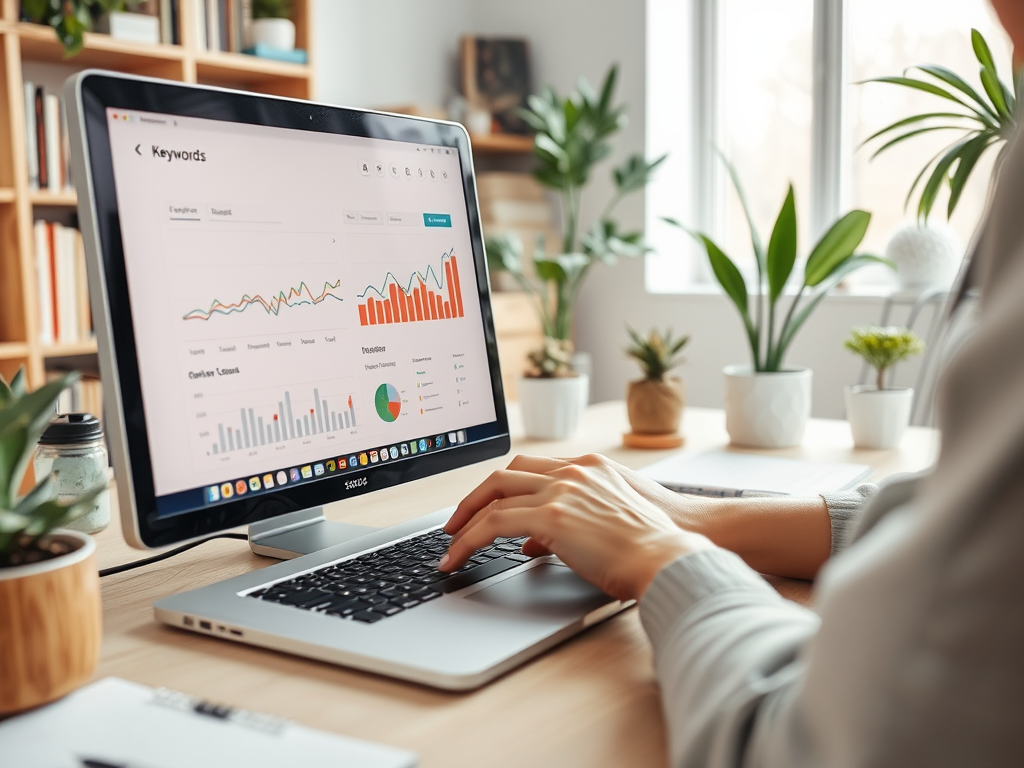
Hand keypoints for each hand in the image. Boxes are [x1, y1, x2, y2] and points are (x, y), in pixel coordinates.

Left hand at [442, 454, 712, 600]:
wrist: (672, 555)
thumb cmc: (651, 547)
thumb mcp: (608, 524)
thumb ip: (569, 524)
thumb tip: (532, 544)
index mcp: (587, 467)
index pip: (529, 468)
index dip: (501, 487)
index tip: (484, 505)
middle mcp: (571, 471)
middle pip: (505, 475)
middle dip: (474, 499)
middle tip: (455, 523)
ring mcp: (562, 489)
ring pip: (493, 496)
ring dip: (465, 521)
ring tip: (450, 545)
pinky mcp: (553, 516)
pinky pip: (493, 524)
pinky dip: (468, 540)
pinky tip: (458, 559)